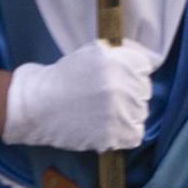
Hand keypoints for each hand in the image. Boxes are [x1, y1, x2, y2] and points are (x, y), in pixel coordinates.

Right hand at [4, 39, 157, 152]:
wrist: (38, 106)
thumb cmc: (65, 77)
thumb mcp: (94, 52)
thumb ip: (123, 54)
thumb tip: (149, 61)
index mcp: (119, 61)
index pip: (145, 68)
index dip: (132, 74)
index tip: (119, 80)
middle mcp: (122, 85)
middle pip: (144, 92)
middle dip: (130, 94)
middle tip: (108, 99)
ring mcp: (118, 111)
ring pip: (141, 113)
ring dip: (128, 114)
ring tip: (106, 114)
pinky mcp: (112, 134)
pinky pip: (135, 135)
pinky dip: (126, 134)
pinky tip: (111, 129)